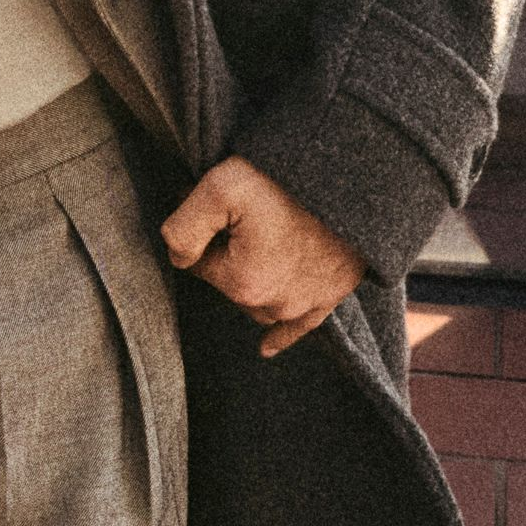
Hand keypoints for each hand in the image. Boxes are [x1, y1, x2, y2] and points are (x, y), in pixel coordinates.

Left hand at [160, 158, 368, 358]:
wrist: (349, 178)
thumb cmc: (283, 181)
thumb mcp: (219, 188)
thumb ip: (183, 227)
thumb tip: (177, 256)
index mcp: (241, 282)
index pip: (199, 262)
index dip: (203, 229)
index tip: (217, 206)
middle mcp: (273, 304)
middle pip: (230, 281)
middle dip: (229, 253)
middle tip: (243, 216)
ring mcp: (305, 303)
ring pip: (259, 300)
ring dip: (255, 278)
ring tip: (263, 240)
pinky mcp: (331, 294)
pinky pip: (299, 326)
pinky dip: (282, 334)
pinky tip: (267, 347)